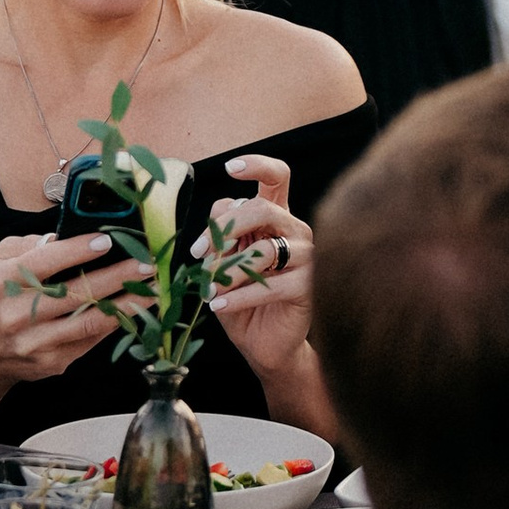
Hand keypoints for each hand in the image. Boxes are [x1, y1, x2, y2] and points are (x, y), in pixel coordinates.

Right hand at [0, 227, 148, 399]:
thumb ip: (29, 243)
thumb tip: (68, 236)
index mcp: (6, 282)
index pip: (46, 262)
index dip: (78, 251)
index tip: (107, 241)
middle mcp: (19, 313)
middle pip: (75, 293)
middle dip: (117, 277)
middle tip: (146, 264)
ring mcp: (37, 342)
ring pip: (89, 321)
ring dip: (127, 305)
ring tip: (153, 289)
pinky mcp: (53, 362)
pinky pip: (91, 340)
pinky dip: (116, 324)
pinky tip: (136, 310)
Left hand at [200, 156, 314, 382]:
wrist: (264, 344)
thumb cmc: (243, 298)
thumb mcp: (223, 264)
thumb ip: (220, 239)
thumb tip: (213, 227)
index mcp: (276, 216)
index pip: (276, 176)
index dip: (256, 165)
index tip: (229, 167)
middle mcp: (294, 230)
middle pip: (262, 208)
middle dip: (226, 228)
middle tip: (200, 252)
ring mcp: (307, 257)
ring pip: (264, 249)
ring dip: (229, 270)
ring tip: (208, 289)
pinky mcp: (308, 286)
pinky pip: (270, 285)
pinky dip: (239, 296)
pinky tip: (219, 305)